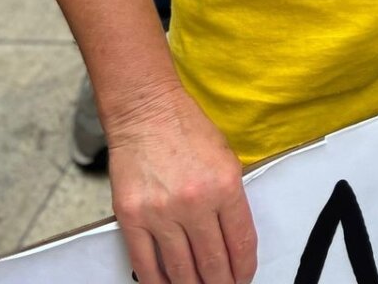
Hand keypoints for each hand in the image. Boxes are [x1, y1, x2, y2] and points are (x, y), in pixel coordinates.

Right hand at [106, 86, 257, 283]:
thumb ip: (231, 198)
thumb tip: (234, 240)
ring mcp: (161, 213)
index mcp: (225, 185)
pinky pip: (146, 264)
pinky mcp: (132, 218)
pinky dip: (158, 283)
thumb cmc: (187, 129)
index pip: (241, 243)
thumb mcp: (225, 158)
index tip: (243, 278)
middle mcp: (195, 202)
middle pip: (213, 263)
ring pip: (181, 271)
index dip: (244, 269)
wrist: (147, 110)